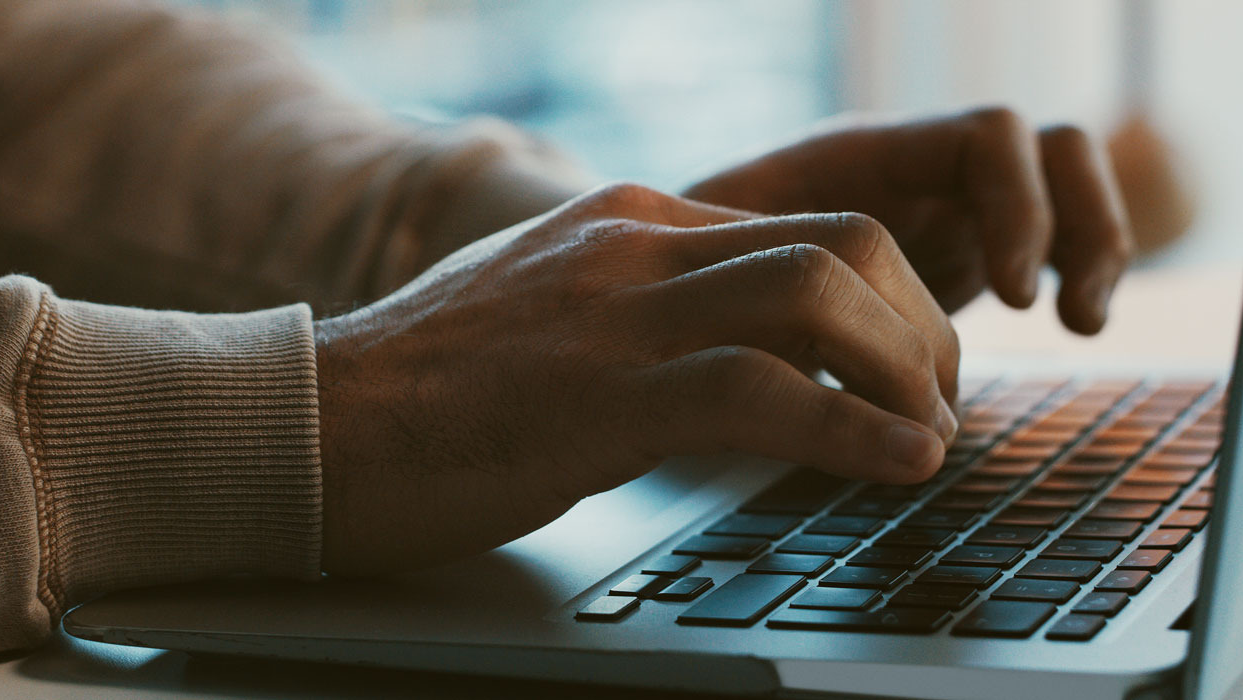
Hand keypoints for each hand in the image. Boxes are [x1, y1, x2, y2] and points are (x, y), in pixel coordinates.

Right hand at [315, 184, 959, 573]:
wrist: (305, 426)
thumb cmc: (422, 394)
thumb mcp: (549, 316)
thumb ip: (638, 310)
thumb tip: (731, 353)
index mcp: (628, 221)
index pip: (810, 225)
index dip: (892, 299)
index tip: (913, 371)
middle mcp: (633, 246)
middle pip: (843, 241)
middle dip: (921, 326)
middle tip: (937, 405)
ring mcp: (615, 315)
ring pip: (820, 296)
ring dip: (907, 372)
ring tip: (930, 439)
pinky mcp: (598, 397)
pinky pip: (764, 392)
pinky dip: (855, 431)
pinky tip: (898, 465)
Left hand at [683, 107, 1133, 334]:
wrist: (665, 281)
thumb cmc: (678, 273)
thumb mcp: (716, 274)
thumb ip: (769, 285)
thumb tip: (799, 336)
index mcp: (863, 156)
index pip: (984, 138)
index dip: (1016, 207)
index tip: (1014, 295)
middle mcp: (916, 168)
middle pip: (1046, 148)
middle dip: (1076, 223)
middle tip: (1055, 314)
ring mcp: (945, 205)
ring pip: (1064, 185)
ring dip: (1094, 243)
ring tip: (1082, 322)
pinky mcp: (959, 252)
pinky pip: (1052, 235)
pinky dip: (1077, 269)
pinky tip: (1072, 325)